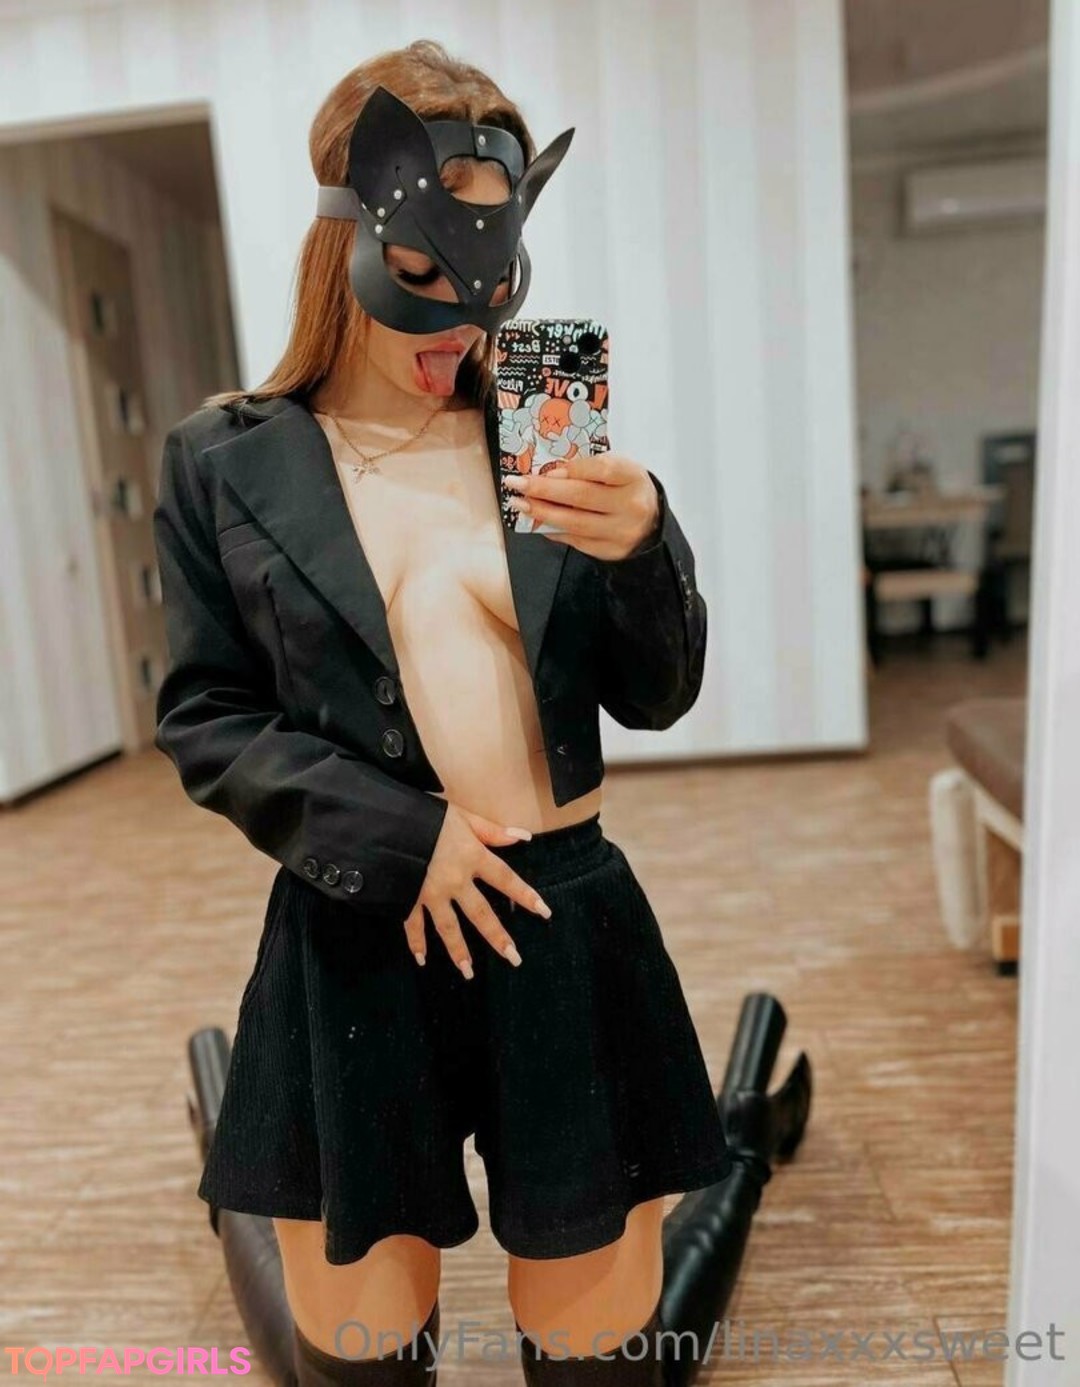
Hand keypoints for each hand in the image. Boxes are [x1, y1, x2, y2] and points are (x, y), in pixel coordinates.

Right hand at [402, 803, 551, 976]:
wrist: (386, 823)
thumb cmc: (426, 815)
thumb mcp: (463, 816)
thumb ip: (493, 830)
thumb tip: (524, 837)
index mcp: (471, 857)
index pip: (505, 879)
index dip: (525, 895)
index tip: (544, 912)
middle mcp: (455, 881)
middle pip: (481, 913)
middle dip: (497, 937)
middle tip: (514, 958)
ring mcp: (430, 893)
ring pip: (448, 928)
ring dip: (459, 951)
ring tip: (469, 972)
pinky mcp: (407, 897)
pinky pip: (413, 925)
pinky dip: (416, 942)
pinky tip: (421, 959)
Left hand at [503, 453, 659, 560]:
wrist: (651, 522)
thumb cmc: (626, 489)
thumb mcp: (617, 469)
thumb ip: (589, 469)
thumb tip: (549, 475)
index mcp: (633, 477)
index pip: (602, 469)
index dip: (572, 469)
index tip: (546, 469)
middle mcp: (631, 506)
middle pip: (583, 497)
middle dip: (544, 490)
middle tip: (517, 483)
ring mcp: (621, 532)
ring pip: (575, 522)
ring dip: (542, 513)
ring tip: (521, 504)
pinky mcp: (611, 551)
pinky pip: (576, 540)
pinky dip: (554, 530)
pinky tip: (538, 521)